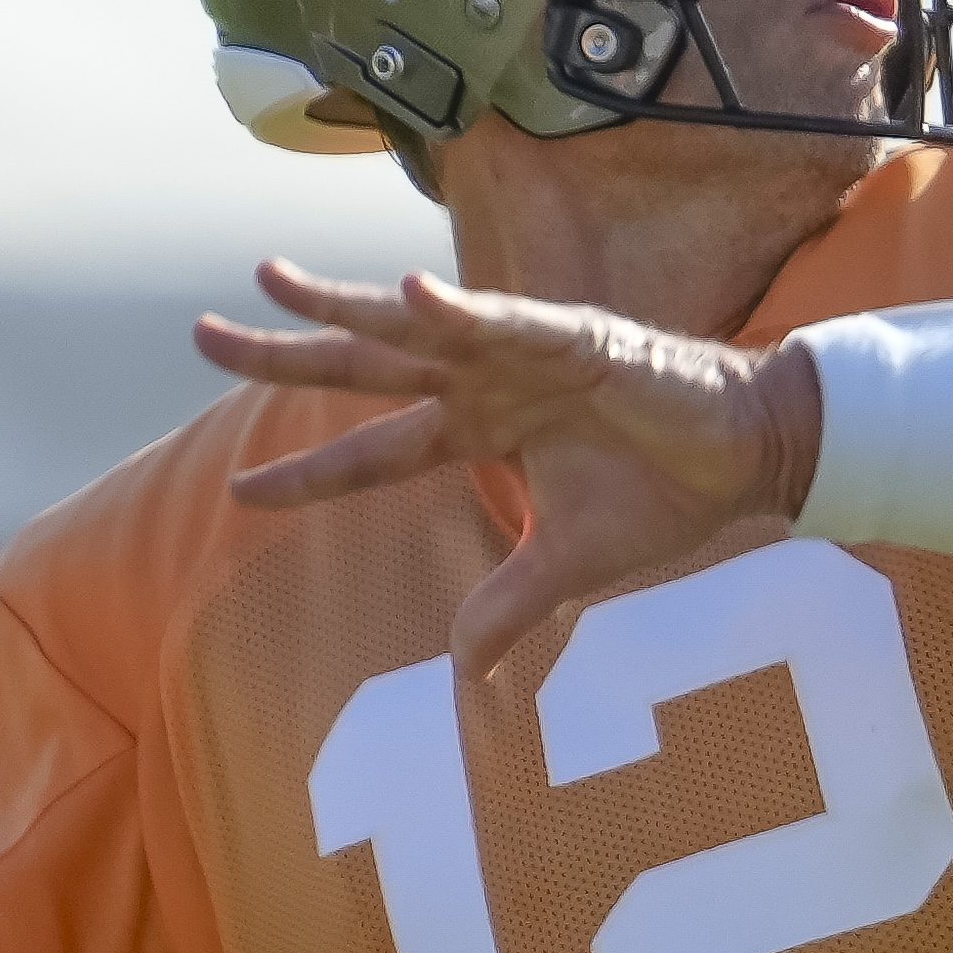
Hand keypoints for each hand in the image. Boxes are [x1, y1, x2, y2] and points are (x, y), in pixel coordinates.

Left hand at [193, 259, 822, 679]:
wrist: (751, 457)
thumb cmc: (667, 493)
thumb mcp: (570, 565)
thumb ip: (510, 606)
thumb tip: (464, 672)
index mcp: (480, 432)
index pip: (371, 456)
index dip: (305, 477)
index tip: (236, 495)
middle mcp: (484, 382)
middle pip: (362, 368)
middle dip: (281, 352)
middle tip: (201, 335)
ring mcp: (522, 353)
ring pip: (410, 325)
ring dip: (340, 302)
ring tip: (268, 279)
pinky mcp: (572, 337)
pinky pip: (502, 320)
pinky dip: (455, 307)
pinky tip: (405, 292)